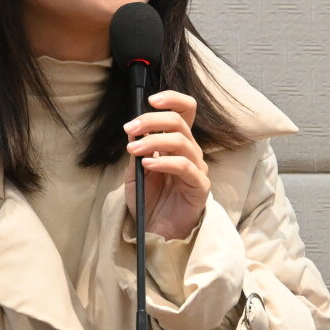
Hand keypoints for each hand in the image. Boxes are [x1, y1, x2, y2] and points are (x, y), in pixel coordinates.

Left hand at [124, 90, 209, 240]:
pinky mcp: (200, 186)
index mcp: (176, 143)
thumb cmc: (148, 200)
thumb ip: (137, 150)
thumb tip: (133, 129)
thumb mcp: (135, 171)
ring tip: (133, 149)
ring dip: (153, 142)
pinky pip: (185, 167)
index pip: (185, 111)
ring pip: (182, 142)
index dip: (172, 100)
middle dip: (152, 120)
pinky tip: (147, 165)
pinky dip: (164, 162)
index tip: (150, 99)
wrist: (155, 230)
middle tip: (129, 128)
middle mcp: (190, 151)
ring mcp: (197, 168)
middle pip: (179, 122)